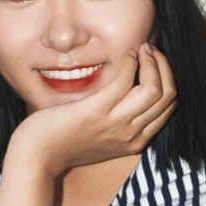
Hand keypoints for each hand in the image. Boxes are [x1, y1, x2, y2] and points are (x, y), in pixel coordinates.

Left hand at [6, 44, 176, 176]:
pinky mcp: (96, 112)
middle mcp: (130, 135)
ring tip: (142, 48)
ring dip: (152, 62)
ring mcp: (115, 125)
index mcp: (135, 142)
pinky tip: (126, 54)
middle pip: (167, 96)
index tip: (154, 63)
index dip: (166, 79)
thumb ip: (119, 120)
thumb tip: (129, 90)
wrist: (37, 157)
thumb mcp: (101, 136)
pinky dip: (130, 62)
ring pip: (154, 89)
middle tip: (151, 51)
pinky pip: (125, 82)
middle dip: (164, 67)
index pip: (168, 107)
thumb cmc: (64, 142)